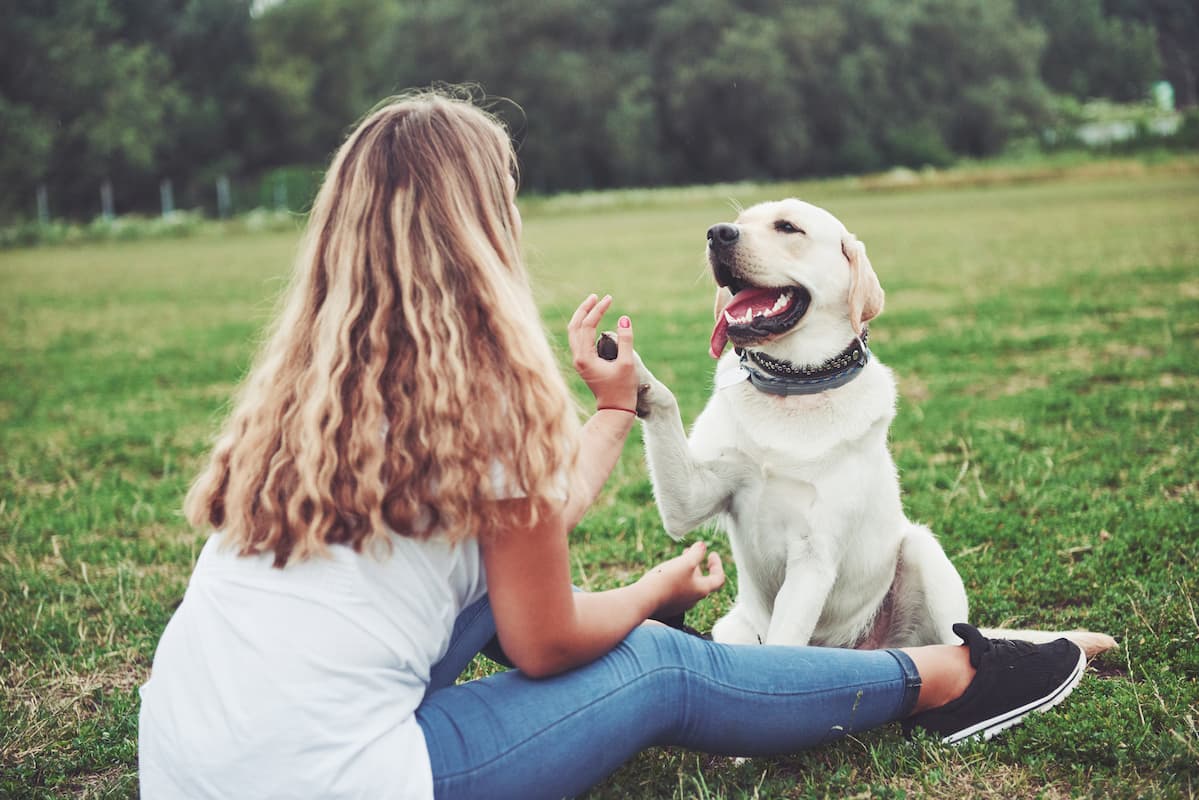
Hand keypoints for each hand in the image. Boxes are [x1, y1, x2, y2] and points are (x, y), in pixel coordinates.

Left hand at [567, 294, 636, 410]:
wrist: (615, 410)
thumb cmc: (622, 389)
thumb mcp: (627, 363)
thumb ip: (626, 340)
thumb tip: (624, 318)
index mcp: (585, 357)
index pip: (587, 326)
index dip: (598, 310)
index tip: (609, 299)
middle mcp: (578, 358)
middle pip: (574, 326)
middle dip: (584, 309)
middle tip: (596, 296)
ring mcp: (579, 361)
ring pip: (574, 333)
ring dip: (582, 317)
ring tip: (594, 304)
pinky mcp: (584, 364)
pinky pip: (579, 340)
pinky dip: (584, 327)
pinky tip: (594, 322)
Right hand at [640, 541, 725, 619]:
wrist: (644, 599)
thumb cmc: (667, 580)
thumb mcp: (685, 562)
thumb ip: (697, 553)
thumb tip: (703, 546)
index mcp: (702, 590)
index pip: (719, 579)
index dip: (717, 565)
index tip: (712, 553)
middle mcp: (693, 600)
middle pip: (702, 582)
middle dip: (698, 565)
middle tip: (692, 553)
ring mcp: (680, 604)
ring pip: (688, 586)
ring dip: (686, 571)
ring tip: (677, 560)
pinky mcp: (668, 606)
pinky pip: (676, 591)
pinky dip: (676, 579)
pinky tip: (665, 572)